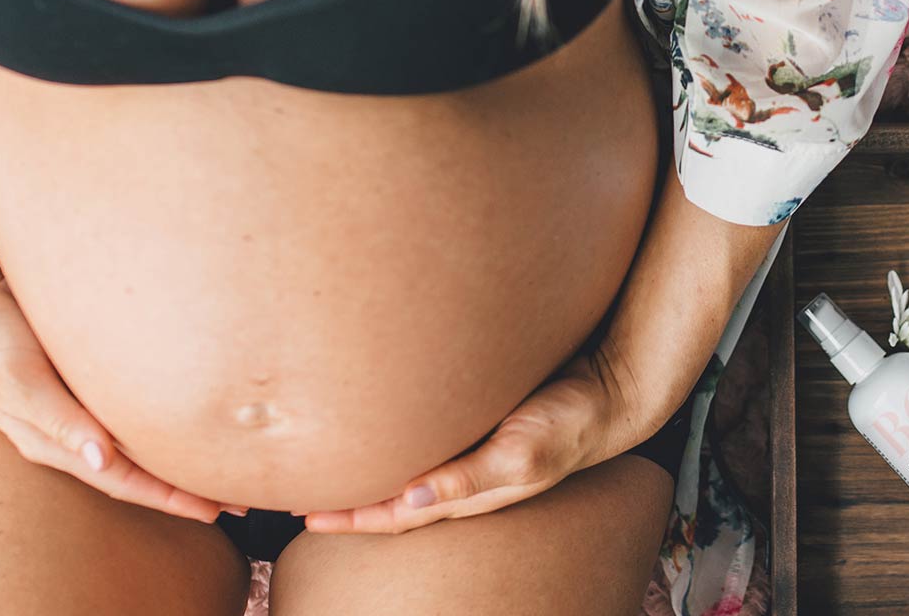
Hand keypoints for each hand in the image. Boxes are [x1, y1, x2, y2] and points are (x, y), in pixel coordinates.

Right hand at [0, 268, 226, 523]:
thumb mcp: (19, 379)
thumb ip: (59, 419)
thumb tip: (100, 461)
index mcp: (48, 440)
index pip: (120, 480)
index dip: (166, 497)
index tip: (211, 509)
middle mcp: (64, 430)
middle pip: (133, 470)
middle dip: (180, 488)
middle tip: (234, 500)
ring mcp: (71, 405)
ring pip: (132, 443)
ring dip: (173, 457)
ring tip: (217, 467)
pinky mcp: (79, 379)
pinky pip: (125, 410)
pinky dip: (157, 422)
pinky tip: (182, 418)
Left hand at [302, 352, 652, 533]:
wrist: (610, 389)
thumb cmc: (570, 424)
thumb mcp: (523, 454)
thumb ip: (469, 479)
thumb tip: (411, 500)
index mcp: (471, 494)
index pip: (397, 515)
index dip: (352, 518)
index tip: (306, 514)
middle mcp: (465, 477)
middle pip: (394, 499)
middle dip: (348, 502)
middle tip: (299, 495)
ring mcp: (472, 449)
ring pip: (408, 471)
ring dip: (368, 473)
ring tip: (329, 466)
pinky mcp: (479, 420)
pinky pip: (428, 439)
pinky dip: (397, 442)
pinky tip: (382, 428)